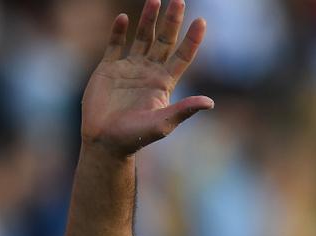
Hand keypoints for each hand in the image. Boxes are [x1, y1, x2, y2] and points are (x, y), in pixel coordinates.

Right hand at [81, 0, 213, 156]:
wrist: (105, 142)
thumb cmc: (136, 137)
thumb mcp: (163, 123)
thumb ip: (184, 110)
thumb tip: (210, 102)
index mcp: (164, 83)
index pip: (182, 56)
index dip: (192, 39)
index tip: (201, 21)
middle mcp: (149, 72)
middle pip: (164, 41)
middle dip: (172, 21)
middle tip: (179, 0)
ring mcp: (129, 68)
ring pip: (142, 37)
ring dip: (148, 20)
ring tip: (154, 0)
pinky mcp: (108, 69)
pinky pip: (115, 45)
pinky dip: (119, 31)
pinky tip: (124, 18)